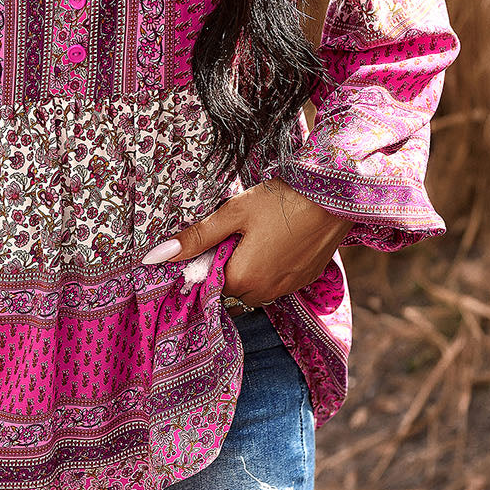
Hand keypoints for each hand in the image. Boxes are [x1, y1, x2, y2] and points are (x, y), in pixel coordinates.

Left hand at [140, 177, 354, 306]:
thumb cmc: (281, 201)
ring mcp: (287, 289)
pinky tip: (274, 242)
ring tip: (253, 237)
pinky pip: (276, 283)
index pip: (207, 285)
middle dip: (225, 269)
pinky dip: (269, 269)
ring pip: (253, 289)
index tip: (208, 244)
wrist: (336, 196)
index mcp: (241, 279)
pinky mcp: (305, 280)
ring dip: (247, 271)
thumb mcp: (232, 214)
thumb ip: (195, 238)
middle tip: (231, 235)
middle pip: (230, 290)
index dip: (203, 264)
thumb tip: (154, 258)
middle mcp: (264, 293)